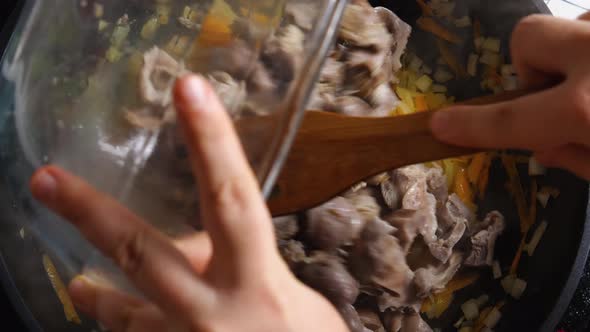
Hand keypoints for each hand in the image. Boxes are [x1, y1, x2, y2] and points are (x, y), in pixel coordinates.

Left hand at [30, 76, 347, 331]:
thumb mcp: (293, 299)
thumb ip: (249, 267)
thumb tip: (204, 245)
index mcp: (257, 281)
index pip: (231, 197)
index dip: (211, 140)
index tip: (188, 88)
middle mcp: (212, 309)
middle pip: (142, 252)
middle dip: (92, 213)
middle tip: (46, 180)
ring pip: (123, 310)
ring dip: (97, 296)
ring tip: (80, 286)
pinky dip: (121, 322)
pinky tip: (105, 309)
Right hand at [431, 12, 589, 178]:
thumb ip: (578, 158)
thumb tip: (548, 146)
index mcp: (585, 108)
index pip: (507, 120)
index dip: (469, 125)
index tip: (441, 124)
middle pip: (528, 36)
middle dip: (532, 63)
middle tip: (560, 93)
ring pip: (574, 22)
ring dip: (578, 51)